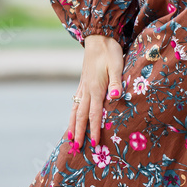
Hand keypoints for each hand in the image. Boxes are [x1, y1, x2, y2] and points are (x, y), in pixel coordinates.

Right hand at [67, 34, 123, 151]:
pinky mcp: (83, 82)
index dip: (94, 130)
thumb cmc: (110, 51)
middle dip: (79, 133)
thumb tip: (115, 98)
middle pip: (80, 116)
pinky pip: (75, 101)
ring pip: (75, 109)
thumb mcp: (117, 65)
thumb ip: (116, 82)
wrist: (99, 37)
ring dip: (72, 125)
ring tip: (69, 138)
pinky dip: (72, 113)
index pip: (94, 114)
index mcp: (95, 88)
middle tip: (76, 150)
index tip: (94, 144)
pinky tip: (72, 117)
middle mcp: (86, 89)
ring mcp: (83, 86)